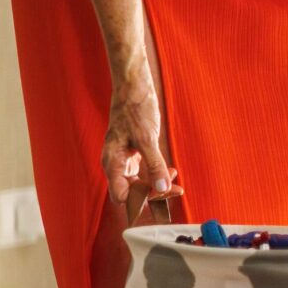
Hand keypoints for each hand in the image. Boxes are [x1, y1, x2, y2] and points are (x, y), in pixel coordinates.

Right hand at [103, 77, 183, 224]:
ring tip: (174, 179)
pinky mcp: (132, 152)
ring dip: (157, 183)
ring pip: (138, 182)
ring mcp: (123, 158)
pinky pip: (142, 171)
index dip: (140, 201)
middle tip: (175, 189)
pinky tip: (169, 170)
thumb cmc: (135, 108)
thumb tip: (162, 188)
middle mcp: (115, 163)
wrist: (133, 86)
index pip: (121, 195)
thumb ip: (154, 165)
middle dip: (153, 193)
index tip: (161, 198)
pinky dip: (156, 173)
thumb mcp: (147, 138)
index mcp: (112, 162)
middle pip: (131, 191)